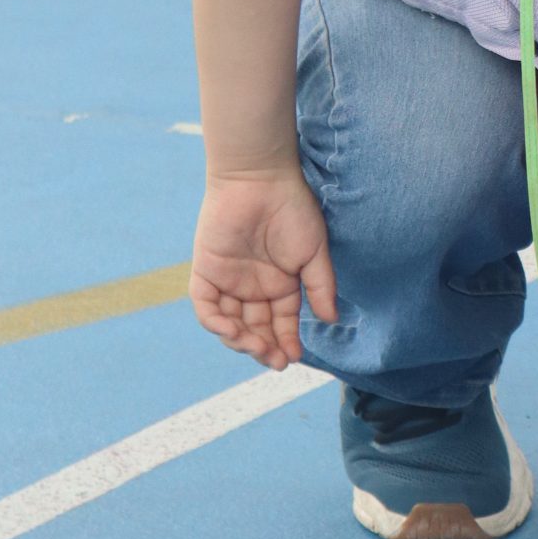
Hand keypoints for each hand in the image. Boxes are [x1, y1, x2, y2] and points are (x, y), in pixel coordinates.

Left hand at [190, 169, 337, 370]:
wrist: (260, 179)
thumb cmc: (292, 210)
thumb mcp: (313, 252)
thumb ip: (320, 287)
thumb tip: (331, 319)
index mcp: (279, 284)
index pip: (280, 323)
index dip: (286, 342)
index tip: (293, 358)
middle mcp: (252, 287)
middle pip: (255, 329)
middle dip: (264, 348)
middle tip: (275, 359)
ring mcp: (228, 282)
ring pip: (230, 325)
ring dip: (242, 341)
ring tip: (259, 347)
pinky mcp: (206, 273)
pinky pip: (206, 308)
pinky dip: (216, 324)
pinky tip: (233, 331)